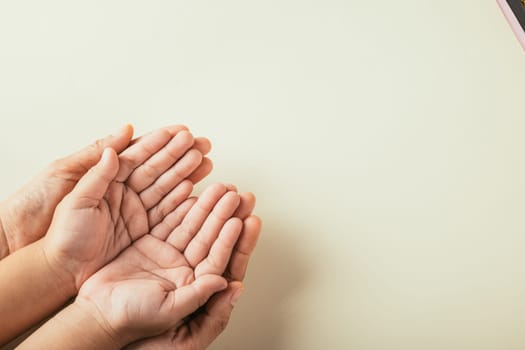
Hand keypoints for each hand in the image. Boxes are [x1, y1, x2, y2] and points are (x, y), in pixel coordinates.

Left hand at [43, 127, 209, 289]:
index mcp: (105, 179)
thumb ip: (96, 174)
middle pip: (156, 168)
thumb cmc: (62, 235)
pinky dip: (181, 199)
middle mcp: (123, 191)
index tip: (179, 131)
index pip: (136, 155)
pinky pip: (166, 210)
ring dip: (185, 172)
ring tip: (204, 160)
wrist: (63, 270)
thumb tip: (114, 149)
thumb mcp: (74, 200)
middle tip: (200, 142)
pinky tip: (194, 187)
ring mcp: (135, 210)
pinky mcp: (142, 228)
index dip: (158, 142)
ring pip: (165, 186)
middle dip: (179, 153)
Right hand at [75, 184, 243, 345]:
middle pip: (208, 238)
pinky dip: (179, 207)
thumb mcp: (167, 312)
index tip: (240, 221)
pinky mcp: (151, 245)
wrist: (96, 313)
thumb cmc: (130, 319)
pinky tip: (192, 192)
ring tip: (220, 188)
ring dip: (205, 207)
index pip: (216, 258)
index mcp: (193, 286)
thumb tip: (226, 283)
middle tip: (235, 195)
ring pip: (191, 226)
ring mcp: (168, 255)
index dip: (229, 240)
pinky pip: (168, 221)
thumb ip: (197, 296)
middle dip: (222, 215)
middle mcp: (184, 269)